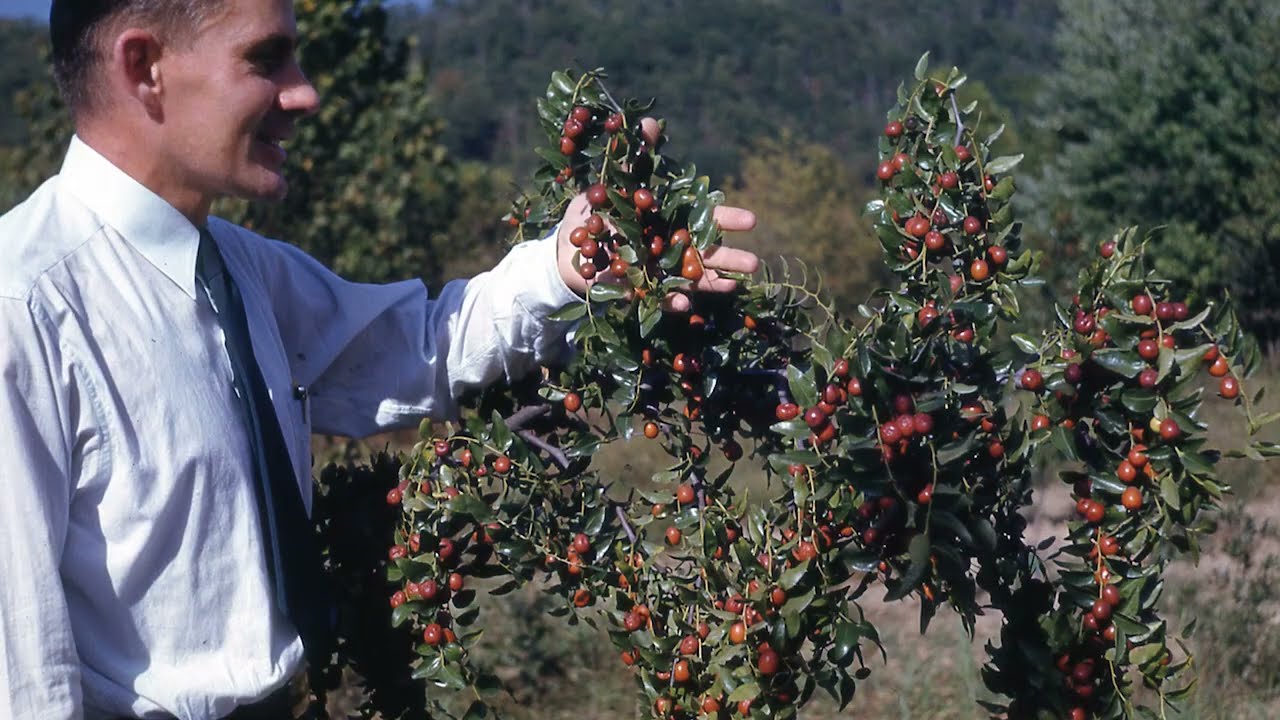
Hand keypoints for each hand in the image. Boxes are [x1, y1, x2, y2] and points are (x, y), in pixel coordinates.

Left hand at [556, 119, 758, 311]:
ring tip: (737, 283)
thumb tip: (651, 121)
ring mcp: (659, 271)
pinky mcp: (641, 291)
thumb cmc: (593, 212)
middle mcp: (670, 247)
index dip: (726, 219)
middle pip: (705, 251)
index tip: (752, 220)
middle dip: (729, 256)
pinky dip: (673, 301)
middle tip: (755, 262)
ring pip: (691, 277)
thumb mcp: (612, 183)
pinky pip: (660, 298)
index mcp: (668, 220)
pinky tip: (687, 303)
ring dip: (713, 281)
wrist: (567, 248)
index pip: (704, 218)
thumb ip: (633, 158)